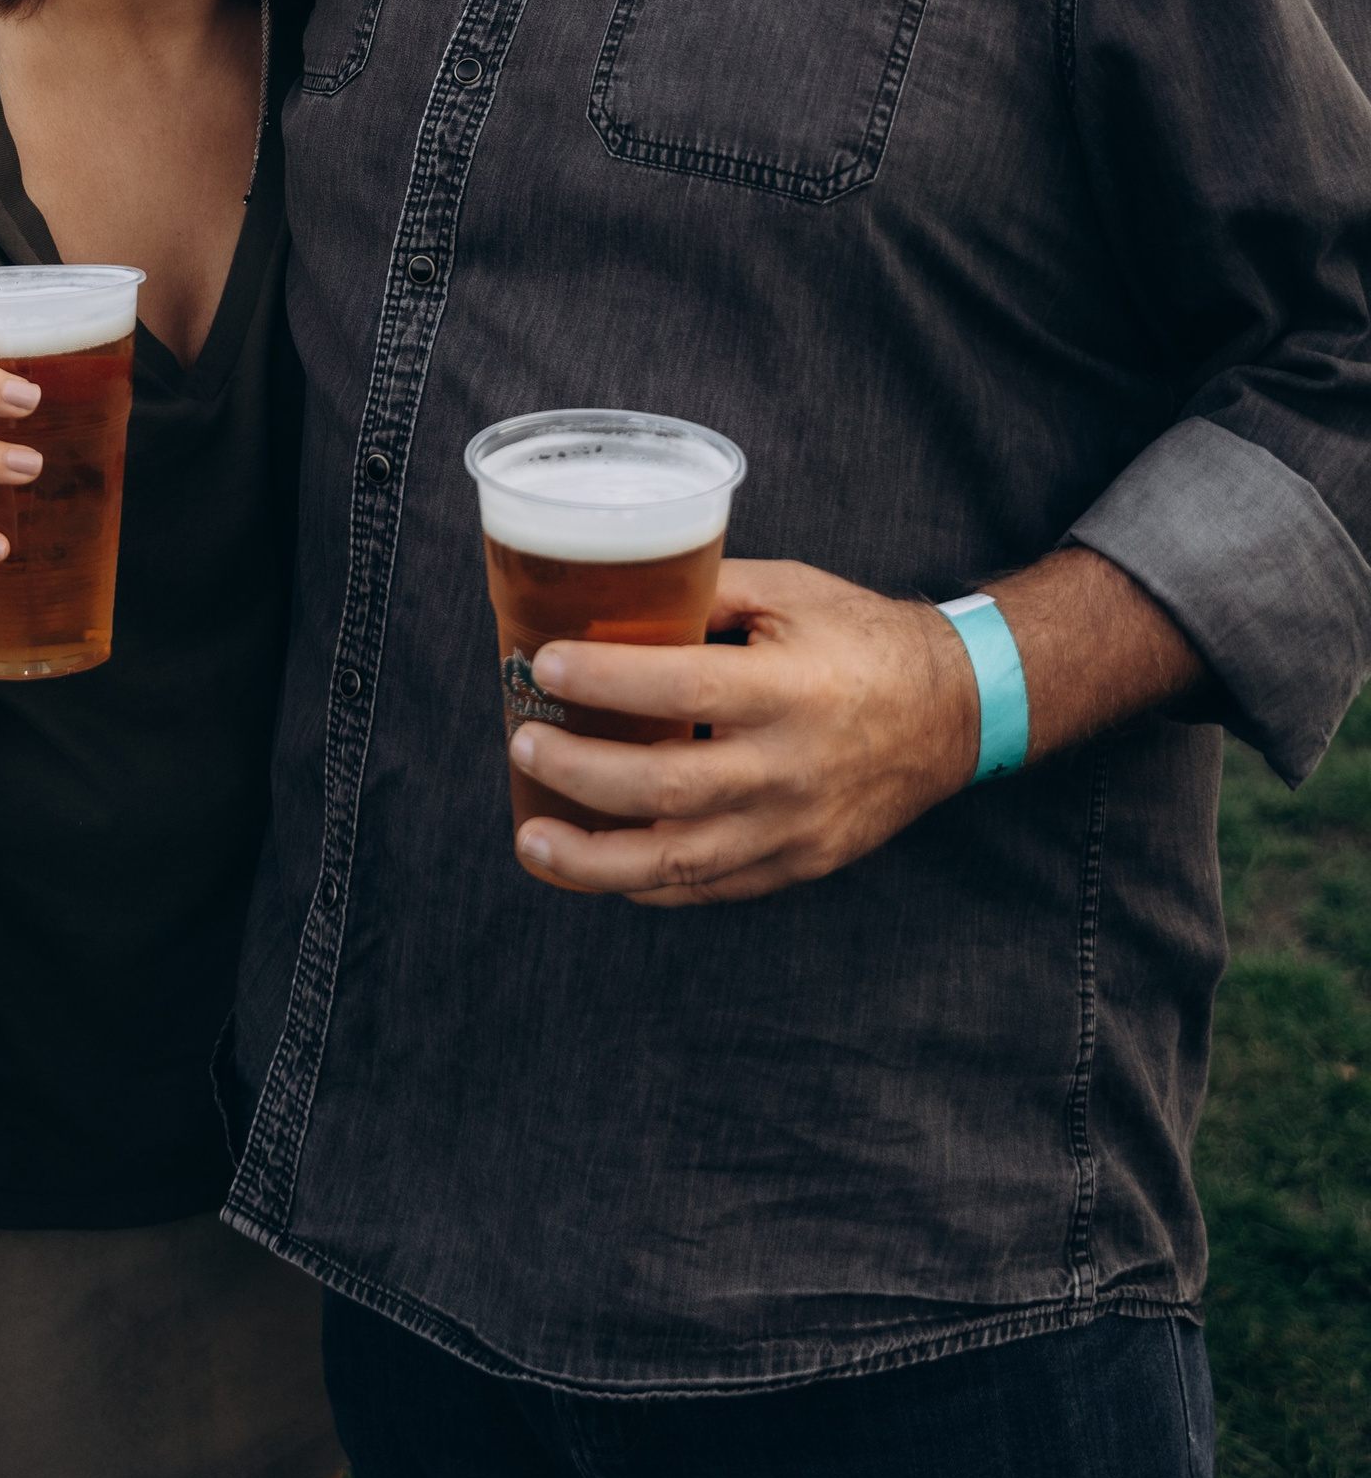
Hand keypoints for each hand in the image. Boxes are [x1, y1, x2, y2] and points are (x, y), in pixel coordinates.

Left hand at [507, 558, 979, 905]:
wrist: (954, 712)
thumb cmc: (861, 639)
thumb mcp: (791, 592)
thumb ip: (707, 589)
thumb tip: (613, 589)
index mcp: (792, 688)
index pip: (685, 686)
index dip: (609, 679)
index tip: (545, 664)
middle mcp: (793, 767)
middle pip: (668, 787)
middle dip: (580, 771)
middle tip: (523, 740)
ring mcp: (795, 828)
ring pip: (680, 863)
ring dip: (593, 857)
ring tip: (532, 837)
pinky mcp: (798, 865)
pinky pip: (709, 888)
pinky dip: (646, 884)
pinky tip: (597, 865)